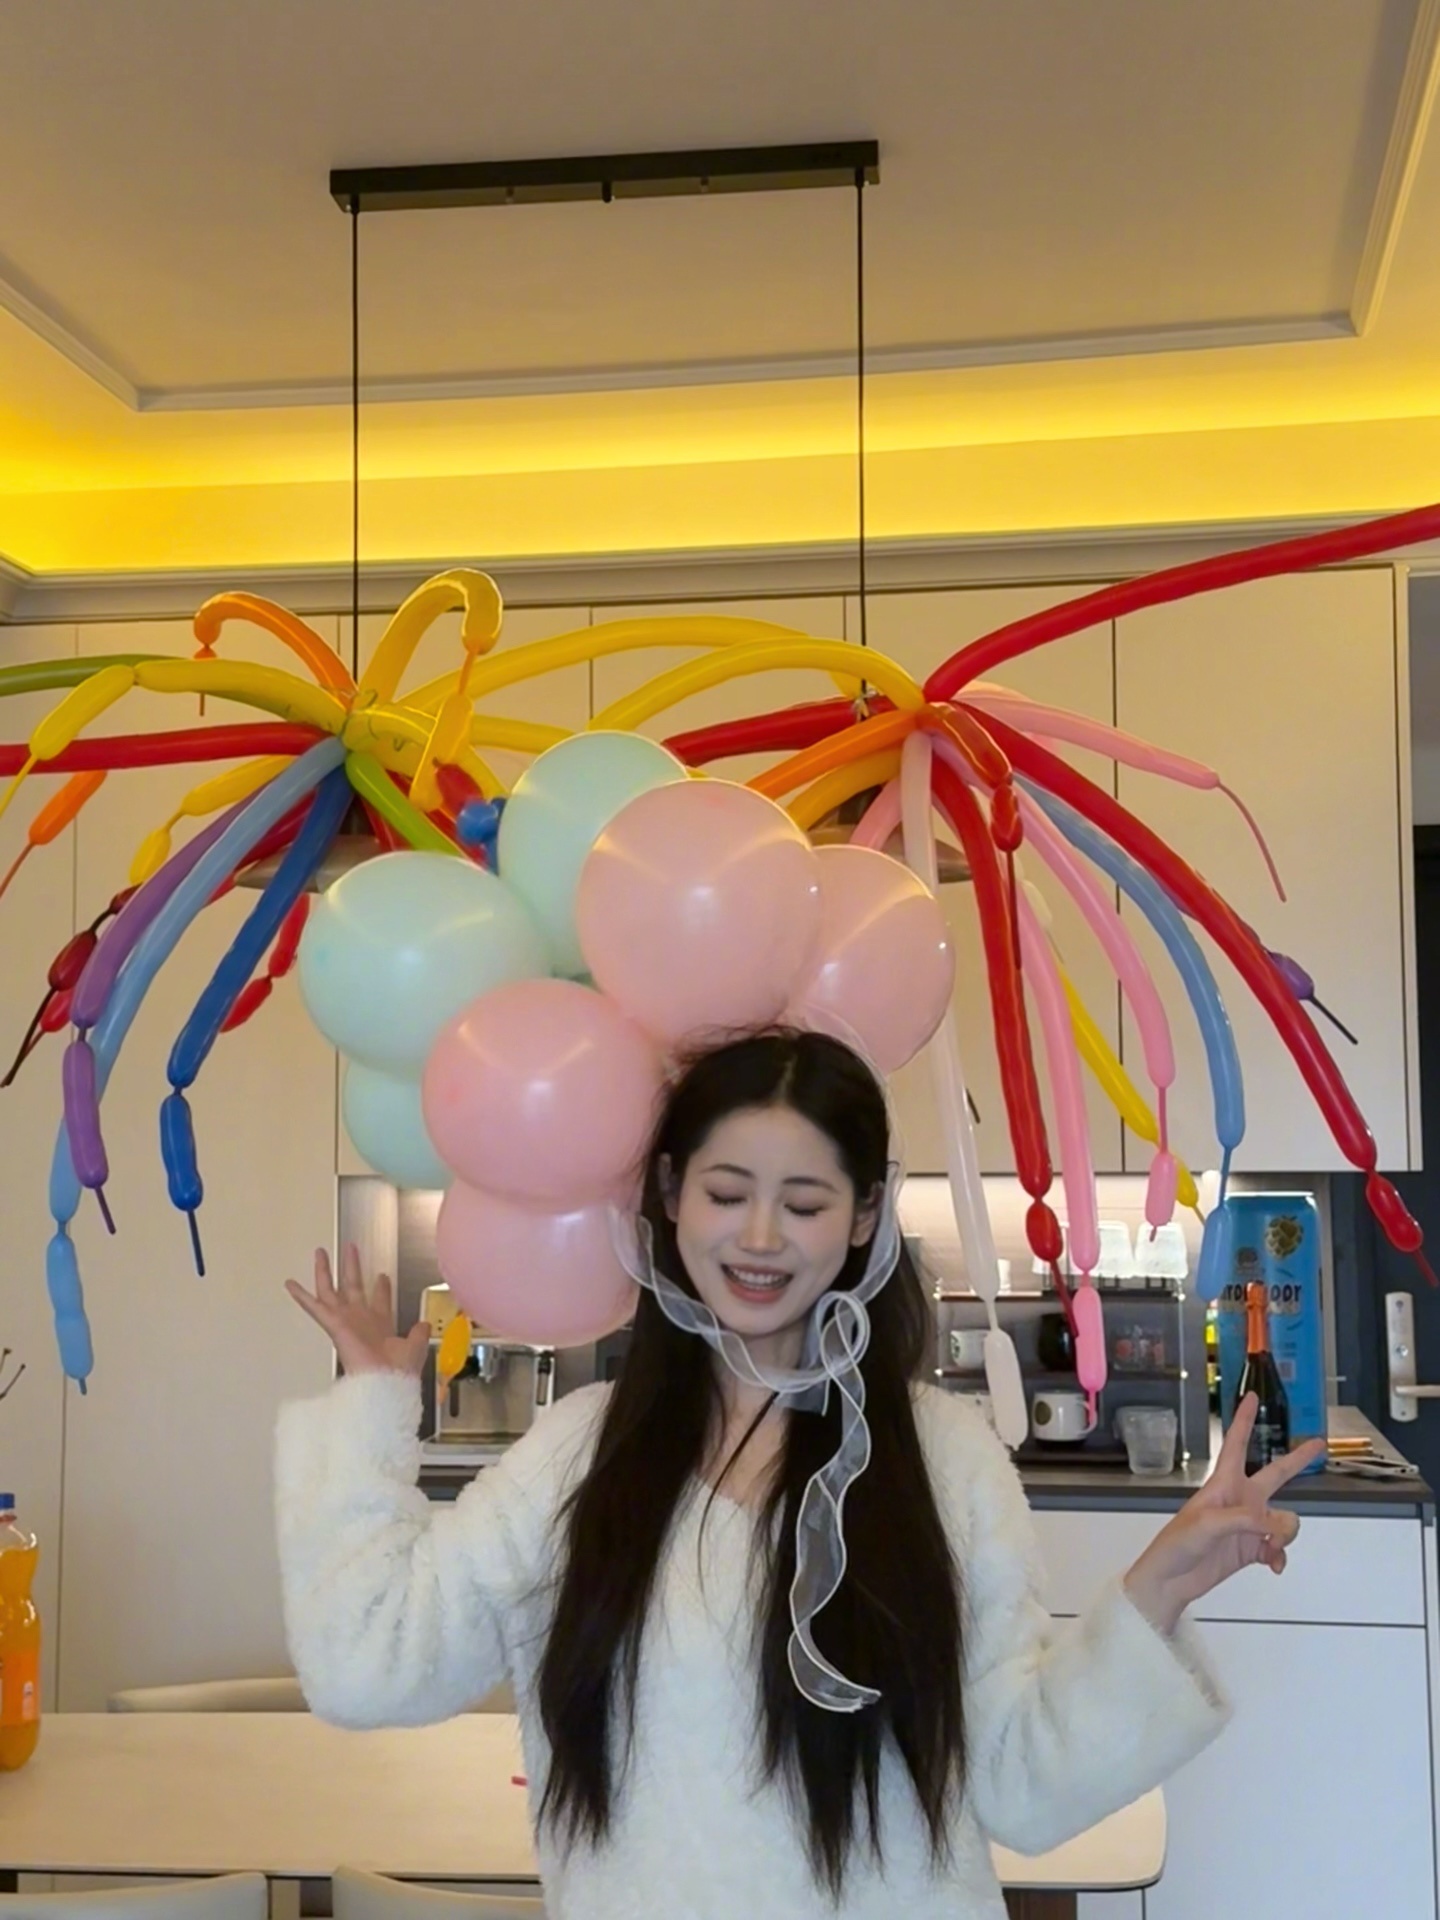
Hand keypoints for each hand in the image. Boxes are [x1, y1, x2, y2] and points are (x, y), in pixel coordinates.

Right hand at [285, 1244, 429, 1379]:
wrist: (385, 1382)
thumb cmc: (398, 1370)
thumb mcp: (416, 1345)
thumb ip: (419, 1332)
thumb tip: (424, 1323)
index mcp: (380, 1325)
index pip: (379, 1301)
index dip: (381, 1288)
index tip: (381, 1275)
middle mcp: (361, 1320)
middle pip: (354, 1287)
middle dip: (352, 1267)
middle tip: (350, 1249)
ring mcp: (346, 1321)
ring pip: (332, 1290)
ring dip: (325, 1271)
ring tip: (320, 1253)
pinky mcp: (334, 1325)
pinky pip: (315, 1307)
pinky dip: (302, 1296)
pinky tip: (291, 1284)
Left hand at [1122, 1394, 1326, 1635]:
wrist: (1172, 1579)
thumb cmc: (1180, 1543)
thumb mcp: (1210, 1524)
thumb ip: (1248, 1519)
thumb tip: (1283, 1522)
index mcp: (1224, 1483)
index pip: (1236, 1443)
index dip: (1243, 1420)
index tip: (1251, 1397)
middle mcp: (1240, 1499)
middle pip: (1276, 1474)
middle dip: (1297, 1459)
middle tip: (1319, 1442)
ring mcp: (1249, 1525)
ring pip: (1284, 1519)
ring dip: (1285, 1534)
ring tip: (1271, 1547)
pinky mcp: (1252, 1549)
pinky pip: (1279, 1548)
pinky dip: (1281, 1557)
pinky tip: (1274, 1567)